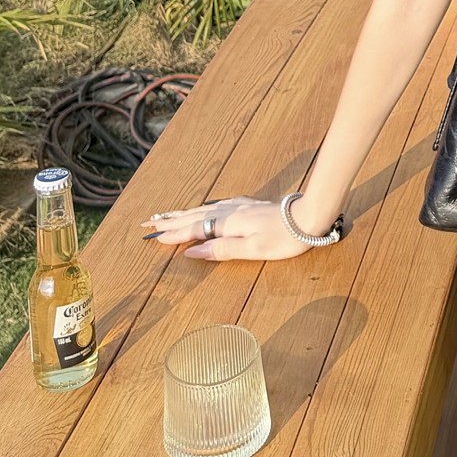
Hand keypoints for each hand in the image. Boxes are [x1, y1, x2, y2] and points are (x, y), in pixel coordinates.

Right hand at [140, 195, 331, 261]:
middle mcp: (229, 211)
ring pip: (203, 208)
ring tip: (166, 215)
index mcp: (227, 223)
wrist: (308, 216)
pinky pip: (215, 205)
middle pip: (193, 215)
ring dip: (182, 212)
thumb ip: (221, 250)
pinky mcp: (248, 205)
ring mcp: (239, 206)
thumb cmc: (283, 238)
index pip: (193, 229)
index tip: (152, 237)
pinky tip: (202, 208)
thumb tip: (192, 251)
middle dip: (170, 221)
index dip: (172, 235)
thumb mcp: (252, 250)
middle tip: (148, 222)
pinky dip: (200, 208)